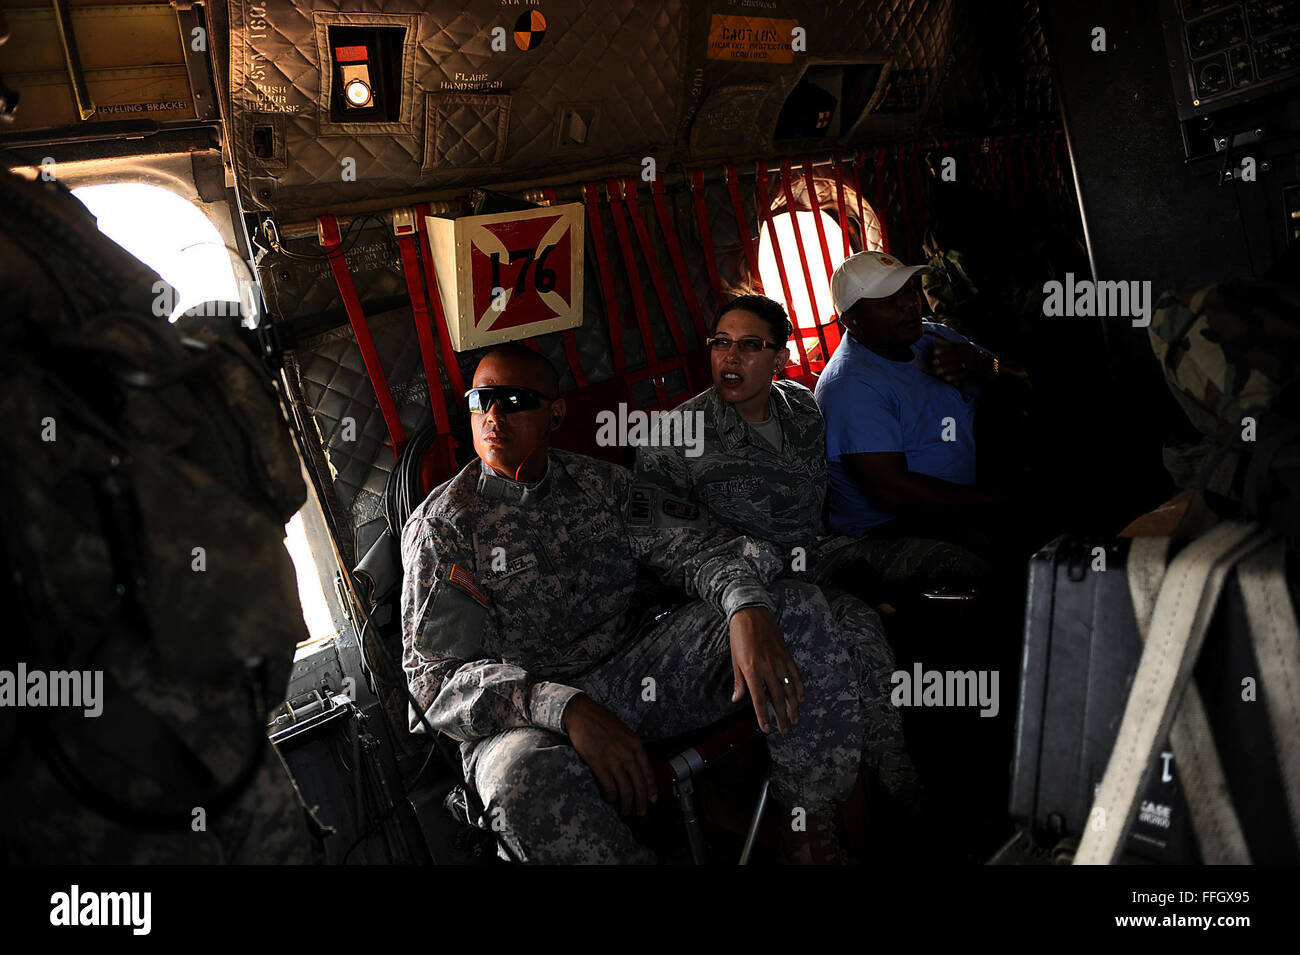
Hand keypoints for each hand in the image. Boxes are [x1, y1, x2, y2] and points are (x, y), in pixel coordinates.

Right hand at [563, 694, 656, 815]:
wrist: (583, 715)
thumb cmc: (602, 722)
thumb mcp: (625, 733)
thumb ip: (632, 749)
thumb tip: (635, 768)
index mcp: (637, 745)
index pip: (648, 773)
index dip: (651, 789)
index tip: (652, 800)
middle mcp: (628, 754)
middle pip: (639, 785)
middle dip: (641, 802)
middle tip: (640, 812)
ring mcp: (614, 761)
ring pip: (625, 790)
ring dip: (626, 804)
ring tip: (625, 811)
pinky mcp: (599, 765)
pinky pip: (609, 787)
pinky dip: (611, 797)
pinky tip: (610, 801)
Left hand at [728, 606, 804, 733]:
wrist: (751, 612)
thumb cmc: (739, 636)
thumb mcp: (735, 659)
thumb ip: (739, 681)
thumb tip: (737, 699)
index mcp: (751, 669)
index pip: (759, 699)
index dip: (763, 716)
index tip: (767, 729)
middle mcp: (767, 667)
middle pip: (776, 698)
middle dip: (781, 716)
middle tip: (784, 730)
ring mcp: (779, 660)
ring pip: (789, 688)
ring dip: (793, 706)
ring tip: (795, 718)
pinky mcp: (786, 654)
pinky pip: (795, 674)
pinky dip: (799, 687)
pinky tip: (801, 697)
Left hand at [930, 339, 992, 383]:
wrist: (989, 364)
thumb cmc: (971, 354)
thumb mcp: (962, 347)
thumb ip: (948, 344)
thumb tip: (934, 340)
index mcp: (967, 347)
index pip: (955, 346)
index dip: (944, 348)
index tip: (934, 351)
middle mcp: (970, 354)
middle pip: (956, 356)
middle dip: (944, 358)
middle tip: (934, 361)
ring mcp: (972, 364)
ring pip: (959, 366)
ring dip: (947, 368)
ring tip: (937, 371)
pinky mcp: (973, 372)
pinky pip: (963, 375)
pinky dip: (954, 376)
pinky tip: (946, 378)